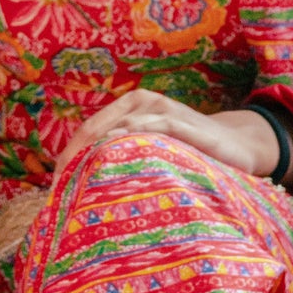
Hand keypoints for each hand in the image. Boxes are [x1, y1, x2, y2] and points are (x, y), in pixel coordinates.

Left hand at [54, 91, 284, 181]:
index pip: (88, 131)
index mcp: (129, 108)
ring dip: (99, 151)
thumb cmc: (189, 152)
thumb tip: (84, 189)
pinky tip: (119, 157)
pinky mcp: (184, 122)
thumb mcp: (152, 151)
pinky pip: (154, 127)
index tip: (55, 185)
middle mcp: (142, 104)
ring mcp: (163, 110)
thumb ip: (125, 159)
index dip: (68, 157)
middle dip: (75, 157)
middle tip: (60, 188)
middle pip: (96, 128)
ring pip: (120, 127)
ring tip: (81, 180)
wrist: (237, 145)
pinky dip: (134, 138)